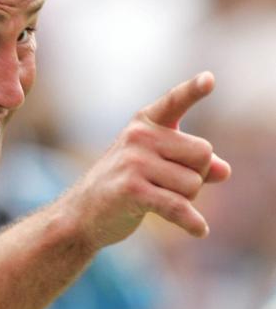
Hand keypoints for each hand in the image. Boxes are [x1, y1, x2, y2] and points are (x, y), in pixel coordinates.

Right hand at [65, 71, 231, 249]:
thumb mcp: (157, 167)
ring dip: (186, 200)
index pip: (174, 101)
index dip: (192, 90)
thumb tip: (225, 170)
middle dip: (197, 175)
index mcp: (144, 124)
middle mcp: (138, 136)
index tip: (210, 79)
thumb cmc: (124, 185)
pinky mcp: (131, 189)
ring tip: (159, 200)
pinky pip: (178, 206)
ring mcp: (133, 161)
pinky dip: (192, 222)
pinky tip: (198, 229)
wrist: (83, 213)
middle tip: (170, 185)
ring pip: (193, 184)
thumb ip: (191, 163)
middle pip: (203, 153)